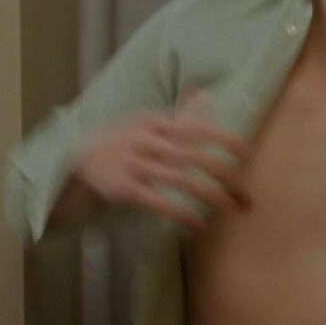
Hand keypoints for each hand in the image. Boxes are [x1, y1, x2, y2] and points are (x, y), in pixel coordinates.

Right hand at [74, 91, 252, 231]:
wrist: (79, 156)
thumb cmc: (124, 138)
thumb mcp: (149, 121)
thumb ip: (178, 115)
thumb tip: (205, 99)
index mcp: (158, 122)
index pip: (197, 128)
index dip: (223, 139)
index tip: (245, 152)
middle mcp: (150, 140)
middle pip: (195, 157)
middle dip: (225, 175)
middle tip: (246, 193)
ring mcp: (137, 164)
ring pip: (182, 180)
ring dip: (211, 196)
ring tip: (231, 208)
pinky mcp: (127, 188)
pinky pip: (160, 203)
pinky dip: (182, 214)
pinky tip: (198, 225)